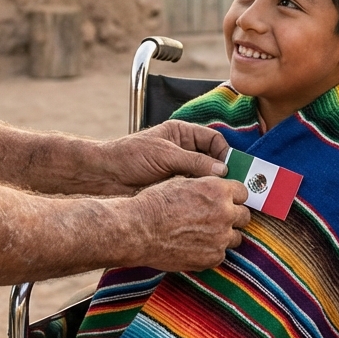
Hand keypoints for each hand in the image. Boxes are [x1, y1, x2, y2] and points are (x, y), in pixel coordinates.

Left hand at [94, 120, 230, 193]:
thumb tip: (222, 170)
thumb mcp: (165, 155)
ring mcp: (178, 169)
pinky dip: (200, 195)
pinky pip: (193, 189)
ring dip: (211, 186)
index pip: (213, 140)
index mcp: (182, 134)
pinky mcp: (173, 186)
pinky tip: (204, 203)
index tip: (231, 168)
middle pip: (212, 159)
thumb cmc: (130, 156)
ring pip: (204, 177)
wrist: (105, 175)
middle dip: (222, 171)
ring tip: (221, 197)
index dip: (224, 152)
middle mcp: (183, 150)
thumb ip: (193, 161)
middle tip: (233, 186)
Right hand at [127, 175, 250, 271]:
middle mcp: (225, 213)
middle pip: (244, 216)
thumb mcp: (182, 182)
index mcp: (218, 191)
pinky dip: (212, 250)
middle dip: (233, 216)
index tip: (226, 200)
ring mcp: (221, 238)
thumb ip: (206, 186)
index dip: (233, 196)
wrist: (139, 230)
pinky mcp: (212, 258)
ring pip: (236, 237)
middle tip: (217, 218)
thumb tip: (216, 187)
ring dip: (225, 235)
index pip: (243, 193)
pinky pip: (221, 254)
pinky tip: (196, 246)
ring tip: (206, 234)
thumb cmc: (156, 203)